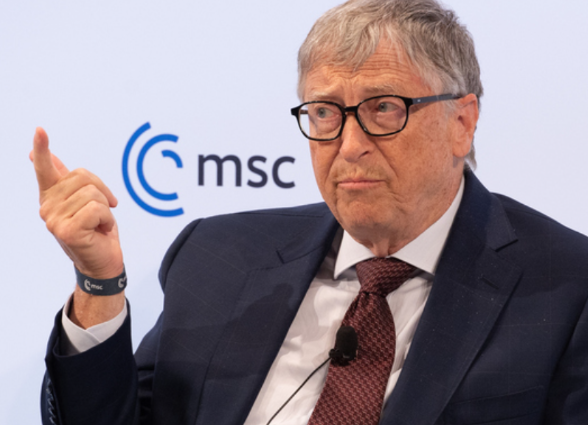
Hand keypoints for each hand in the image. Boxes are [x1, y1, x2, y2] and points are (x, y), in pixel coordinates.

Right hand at [30, 127, 123, 278]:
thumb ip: (67, 180)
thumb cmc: (95, 230)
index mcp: (51, 196)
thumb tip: (49, 155)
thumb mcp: (83, 202)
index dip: (42, 149)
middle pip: (83, 177)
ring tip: (98, 225)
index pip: (44, 168)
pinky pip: (97, 209)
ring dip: (105, 210)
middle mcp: (47, 206)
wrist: (102, 262)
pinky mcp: (67, 230)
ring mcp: (54, 219)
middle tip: (100, 214)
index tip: (40, 130)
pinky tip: (99, 232)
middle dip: (101, 192)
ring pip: (93, 193)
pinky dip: (106, 220)